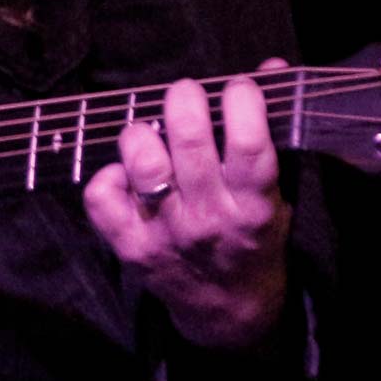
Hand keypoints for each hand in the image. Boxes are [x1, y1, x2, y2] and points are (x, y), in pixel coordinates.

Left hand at [83, 62, 291, 349]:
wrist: (231, 313)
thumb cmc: (254, 241)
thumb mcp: (278, 194)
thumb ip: (268, 132)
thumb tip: (269, 67)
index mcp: (254, 206)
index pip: (248, 145)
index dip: (241, 102)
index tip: (238, 86)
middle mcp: (209, 219)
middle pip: (190, 142)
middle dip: (185, 101)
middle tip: (186, 93)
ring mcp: (167, 234)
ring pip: (143, 163)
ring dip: (143, 133)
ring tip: (152, 131)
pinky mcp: (131, 248)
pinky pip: (102, 198)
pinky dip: (108, 176)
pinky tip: (126, 174)